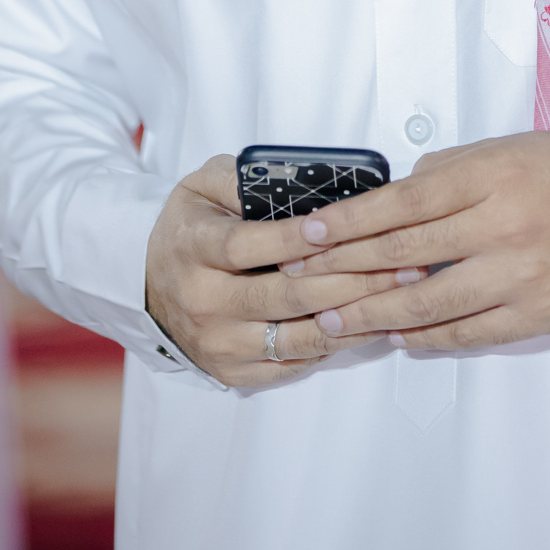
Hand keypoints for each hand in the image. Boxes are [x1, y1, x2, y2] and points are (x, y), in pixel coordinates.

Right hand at [143, 155, 423, 386]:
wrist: (147, 285)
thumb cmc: (190, 228)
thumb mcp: (200, 186)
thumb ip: (239, 178)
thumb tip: (291, 179)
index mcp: (195, 249)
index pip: (250, 246)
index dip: (298, 238)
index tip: (343, 225)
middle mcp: (203, 302)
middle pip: (285, 296)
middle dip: (351, 279)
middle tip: (401, 262)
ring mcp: (218, 344)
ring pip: (296, 337)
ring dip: (353, 317)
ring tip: (399, 296)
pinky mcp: (232, 372)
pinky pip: (293, 364)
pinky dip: (334, 346)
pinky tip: (369, 325)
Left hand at [271, 132, 549, 351]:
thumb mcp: (507, 149)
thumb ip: (450, 171)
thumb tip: (397, 195)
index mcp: (493, 176)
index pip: (406, 202)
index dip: (354, 221)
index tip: (313, 231)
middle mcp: (504, 226)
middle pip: (408, 253)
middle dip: (347, 268)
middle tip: (302, 279)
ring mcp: (521, 276)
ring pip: (431, 301)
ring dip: (375, 312)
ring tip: (334, 320)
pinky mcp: (537, 315)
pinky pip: (470, 332)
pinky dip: (428, 336)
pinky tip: (397, 334)